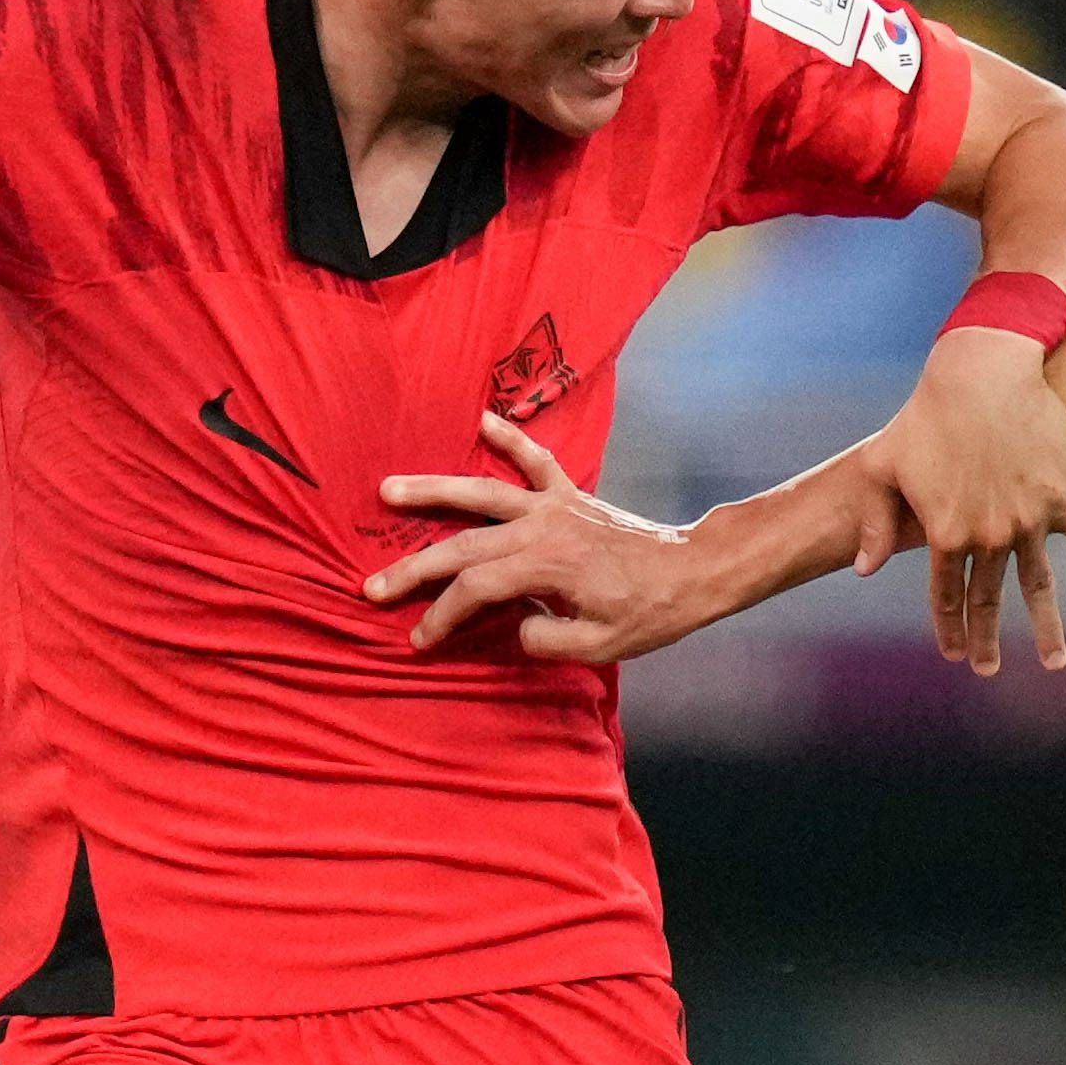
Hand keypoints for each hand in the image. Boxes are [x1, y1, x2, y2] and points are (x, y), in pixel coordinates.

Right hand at [367, 415, 723, 663]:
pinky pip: (535, 459)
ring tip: (389, 489)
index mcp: (545, 568)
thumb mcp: (598, 646)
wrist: (692, 571)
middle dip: (414, 570)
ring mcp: (554, 505)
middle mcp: (541, 529)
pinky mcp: (570, 494)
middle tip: (373, 587)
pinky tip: (483, 418)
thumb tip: (512, 627)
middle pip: (462, 546)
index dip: (442, 616)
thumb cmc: (649, 613)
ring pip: (482, 492)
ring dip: (434, 491)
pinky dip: (510, 436)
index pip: (475, 590)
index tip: (420, 640)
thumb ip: (545, 641)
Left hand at [871, 325, 1065, 678]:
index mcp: (943, 534)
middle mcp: (988, 536)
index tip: (952, 653)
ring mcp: (1028, 521)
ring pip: (1038, 587)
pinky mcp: (1062, 498)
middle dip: (985, 639)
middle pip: (987, 600)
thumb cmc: (924, 414)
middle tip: (985, 668)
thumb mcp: (881, 465)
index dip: (948, 627)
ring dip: (1047, 630)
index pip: (946, 594)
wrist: (982, 370)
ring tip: (1053, 664)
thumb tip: (864, 571)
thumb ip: (872, 520)